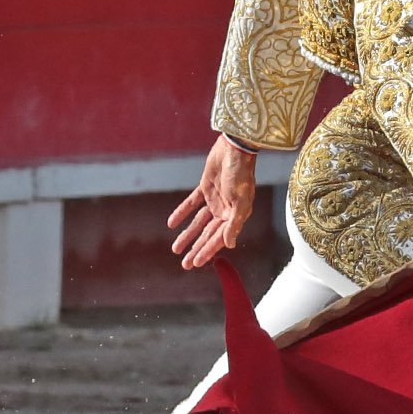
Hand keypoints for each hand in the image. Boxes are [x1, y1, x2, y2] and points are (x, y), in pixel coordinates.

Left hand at [169, 135, 258, 269]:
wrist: (235, 149)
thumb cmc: (241, 174)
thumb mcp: (240, 201)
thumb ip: (234, 223)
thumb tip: (229, 245)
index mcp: (235, 215)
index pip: (219, 238)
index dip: (207, 251)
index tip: (196, 263)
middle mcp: (225, 210)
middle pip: (207, 234)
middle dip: (196, 249)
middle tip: (185, 265)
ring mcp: (215, 200)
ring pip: (198, 222)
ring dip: (187, 235)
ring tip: (176, 249)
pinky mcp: (206, 188)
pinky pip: (192, 204)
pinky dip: (181, 213)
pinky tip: (171, 223)